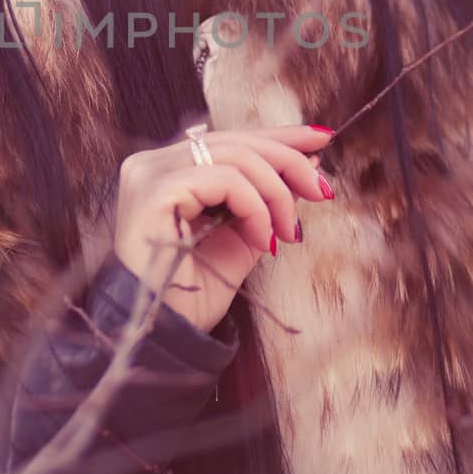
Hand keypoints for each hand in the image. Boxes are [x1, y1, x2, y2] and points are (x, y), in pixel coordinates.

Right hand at [112, 124, 334, 332]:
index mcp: (169, 171)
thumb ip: (265, 203)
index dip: (278, 136)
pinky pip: (224, 179)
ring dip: (275, 193)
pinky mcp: (155, 191)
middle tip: (322, 192)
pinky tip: (262, 240)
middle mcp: (153, 164)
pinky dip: (255, 207)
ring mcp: (150, 174)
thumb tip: (307, 169)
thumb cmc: (192, 297)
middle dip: (289, 161)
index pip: (230, 140)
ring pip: (235, 155)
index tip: (321, 141)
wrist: (162, 337)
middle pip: (235, 141)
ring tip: (287, 233)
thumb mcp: (240, 240)